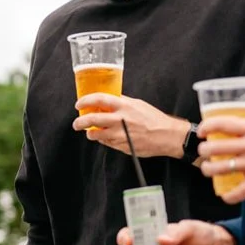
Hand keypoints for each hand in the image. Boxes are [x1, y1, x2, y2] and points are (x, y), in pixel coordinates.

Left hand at [72, 94, 189, 157]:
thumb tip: (108, 99)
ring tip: (91, 132)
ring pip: (96, 134)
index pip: (99, 99)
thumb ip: (121, 102)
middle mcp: (120, 120)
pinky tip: (107, 137)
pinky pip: (106, 143)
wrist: (167, 136)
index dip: (85, 101)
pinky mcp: (121, 146)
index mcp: (124, 106)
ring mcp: (120, 134)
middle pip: (92, 119)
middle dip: (80, 122)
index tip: (79, 104)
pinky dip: (104, 140)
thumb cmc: (154, 119)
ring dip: (90, 134)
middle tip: (77, 123)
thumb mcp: (137, 104)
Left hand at [197, 112, 244, 202]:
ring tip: (208, 169)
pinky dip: (229, 195)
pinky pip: (240, 191)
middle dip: (204, 150)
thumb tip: (241, 118)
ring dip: (209, 170)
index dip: (207, 126)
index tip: (202, 130)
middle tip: (204, 151)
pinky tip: (225, 195)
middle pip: (217, 148)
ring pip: (222, 168)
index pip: (223, 123)